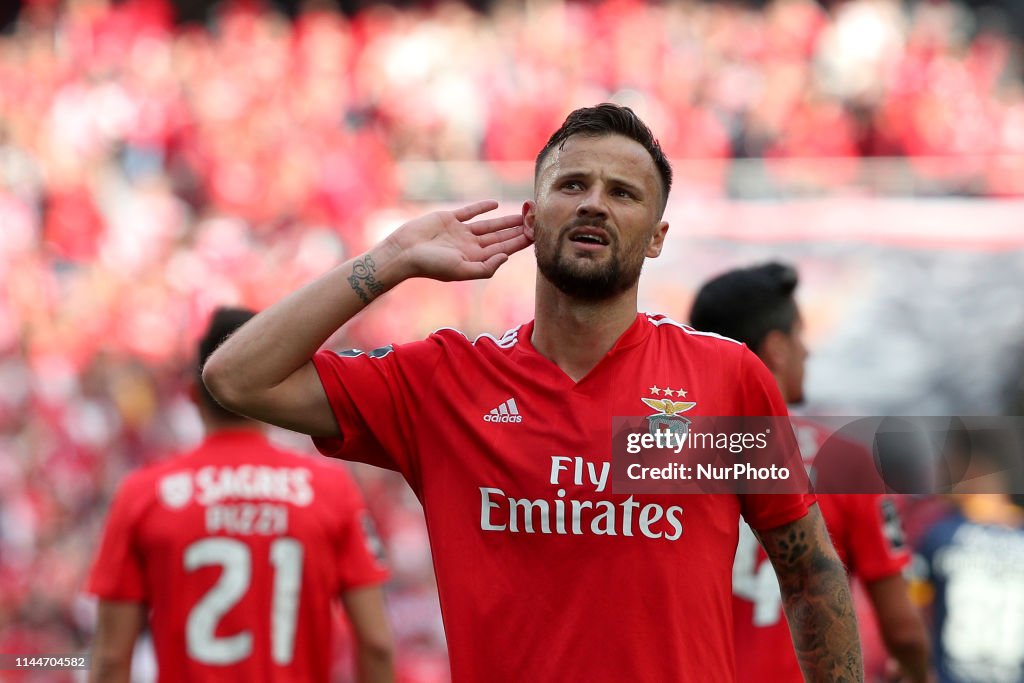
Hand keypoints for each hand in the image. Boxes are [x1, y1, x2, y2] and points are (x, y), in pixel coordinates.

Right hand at [385, 200, 529, 281]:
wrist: (404, 252)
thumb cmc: (431, 265)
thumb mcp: (461, 270)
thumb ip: (485, 267)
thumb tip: (506, 257)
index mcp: (475, 260)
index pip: (503, 249)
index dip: (520, 242)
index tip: (536, 233)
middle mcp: (470, 247)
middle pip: (500, 237)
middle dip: (518, 230)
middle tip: (536, 220)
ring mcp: (460, 233)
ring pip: (489, 225)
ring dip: (506, 220)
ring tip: (523, 214)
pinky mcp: (449, 220)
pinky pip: (469, 212)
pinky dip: (482, 208)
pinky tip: (495, 204)